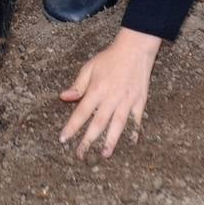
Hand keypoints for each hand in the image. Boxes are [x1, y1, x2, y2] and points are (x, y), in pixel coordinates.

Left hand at [59, 27, 161, 158]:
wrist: (135, 49)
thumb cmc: (110, 58)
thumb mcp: (90, 67)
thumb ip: (78, 85)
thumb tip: (63, 97)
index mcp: (97, 89)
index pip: (81, 112)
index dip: (72, 126)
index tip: (63, 139)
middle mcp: (111, 97)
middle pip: (98, 123)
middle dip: (88, 140)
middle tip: (80, 155)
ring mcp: (127, 100)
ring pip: (117, 125)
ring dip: (111, 141)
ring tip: (105, 154)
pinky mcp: (140, 101)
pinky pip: (136, 120)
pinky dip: (134, 132)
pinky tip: (131, 143)